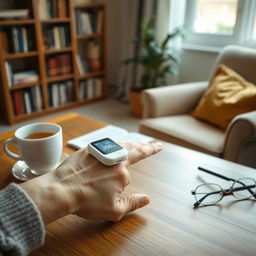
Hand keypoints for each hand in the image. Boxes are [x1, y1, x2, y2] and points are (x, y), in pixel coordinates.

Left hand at [20, 142, 161, 224]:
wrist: (62, 190)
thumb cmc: (86, 201)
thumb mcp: (113, 210)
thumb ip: (133, 204)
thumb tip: (147, 199)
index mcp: (122, 173)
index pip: (129, 176)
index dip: (122, 185)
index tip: (121, 187)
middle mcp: (114, 159)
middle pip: (136, 150)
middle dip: (148, 147)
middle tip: (157, 145)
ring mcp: (102, 152)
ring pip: (122, 145)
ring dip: (133, 144)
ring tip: (139, 143)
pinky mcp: (90, 149)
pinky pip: (106, 144)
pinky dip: (114, 144)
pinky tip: (116, 144)